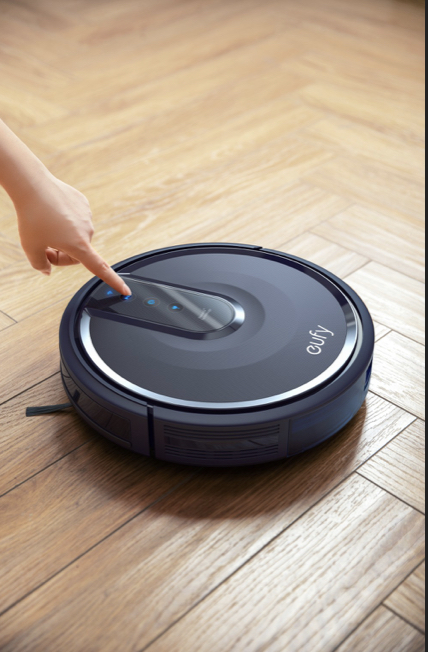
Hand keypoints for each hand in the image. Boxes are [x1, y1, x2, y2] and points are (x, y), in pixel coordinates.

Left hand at [15, 172, 130, 295]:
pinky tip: (51, 213)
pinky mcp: (82, 204)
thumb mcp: (30, 246)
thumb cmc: (32, 216)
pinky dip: (64, 221)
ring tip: (45, 226)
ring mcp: (86, 216)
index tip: (126, 291)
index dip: (113, 281)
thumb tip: (46, 270)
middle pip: (78, 254)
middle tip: (44, 249)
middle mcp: (87, 232)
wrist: (33, 185)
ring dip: (63, 237)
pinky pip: (75, 220)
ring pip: (76, 236)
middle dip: (63, 255)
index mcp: (78, 245)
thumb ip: (39, 264)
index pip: (100, 269)